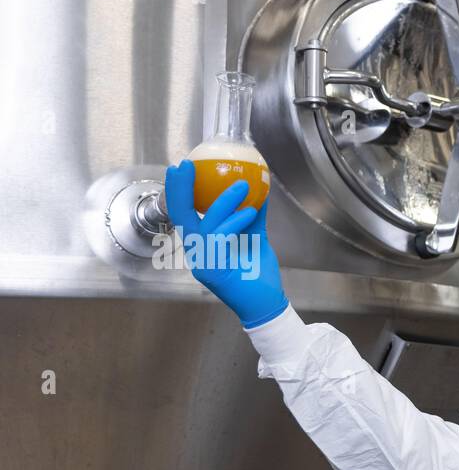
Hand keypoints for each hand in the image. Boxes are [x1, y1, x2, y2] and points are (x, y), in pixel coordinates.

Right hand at [165, 159, 288, 327]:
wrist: (267, 304)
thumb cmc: (258, 274)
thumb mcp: (255, 238)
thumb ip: (252, 216)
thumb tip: (258, 189)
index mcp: (202, 243)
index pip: (184, 213)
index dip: (179, 190)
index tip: (182, 166)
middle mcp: (196, 252)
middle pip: (180, 215)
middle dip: (180, 189)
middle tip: (186, 166)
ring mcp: (201, 263)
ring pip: (204, 225)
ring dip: (222, 202)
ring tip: (242, 186)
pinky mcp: (213, 272)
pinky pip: (220, 240)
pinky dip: (234, 223)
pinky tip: (249, 212)